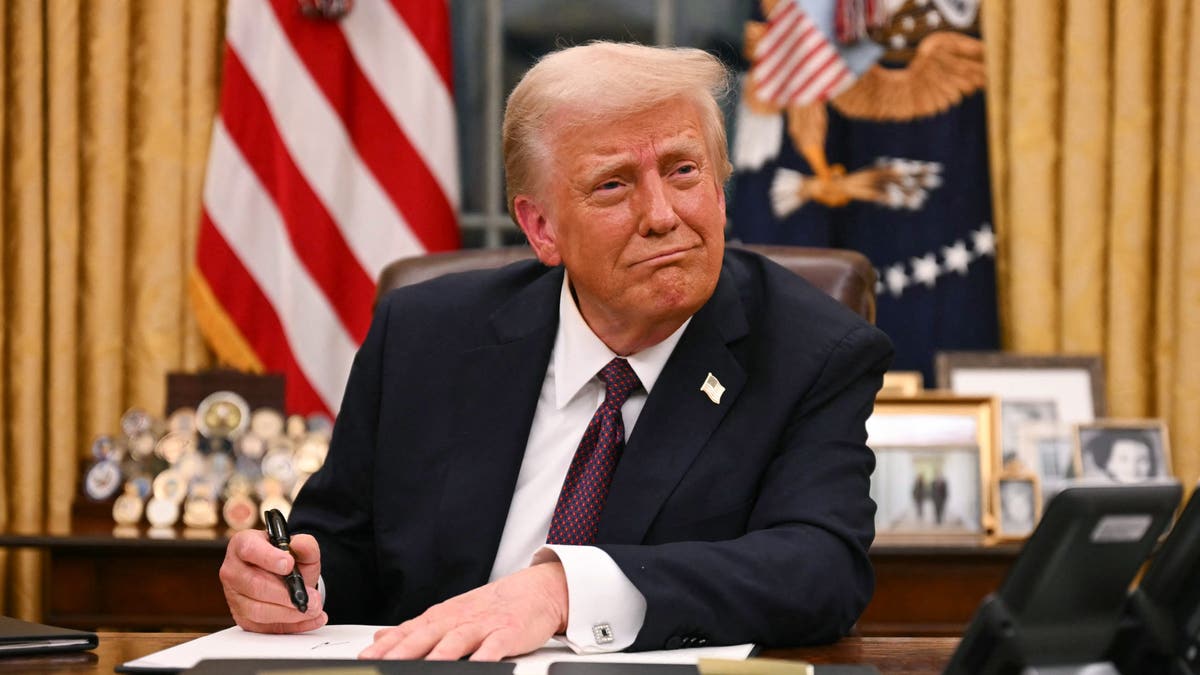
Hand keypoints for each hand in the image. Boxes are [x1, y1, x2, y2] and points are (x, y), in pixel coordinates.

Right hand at [219, 528, 326, 632]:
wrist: (283, 577)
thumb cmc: (286, 559)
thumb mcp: (299, 548)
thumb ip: (305, 544)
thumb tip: (299, 545)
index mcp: (243, 544)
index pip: (249, 549)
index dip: (268, 558)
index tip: (289, 565)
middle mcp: (233, 570)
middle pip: (255, 585)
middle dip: (286, 594)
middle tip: (311, 597)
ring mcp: (234, 596)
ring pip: (257, 610)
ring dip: (289, 613)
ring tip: (312, 609)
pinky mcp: (242, 617)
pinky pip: (264, 628)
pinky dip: (291, 626)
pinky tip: (309, 620)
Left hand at [359, 562, 568, 660]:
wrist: (536, 590)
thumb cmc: (492, 607)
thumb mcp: (450, 614)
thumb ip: (416, 629)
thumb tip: (380, 639)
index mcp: (442, 617)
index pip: (408, 632)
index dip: (386, 647)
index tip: (365, 661)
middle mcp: (458, 619)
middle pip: (426, 636)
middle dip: (402, 652)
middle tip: (382, 665)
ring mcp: (483, 625)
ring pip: (456, 640)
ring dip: (438, 655)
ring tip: (424, 669)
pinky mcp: (508, 632)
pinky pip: (495, 646)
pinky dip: (485, 656)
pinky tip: (477, 665)